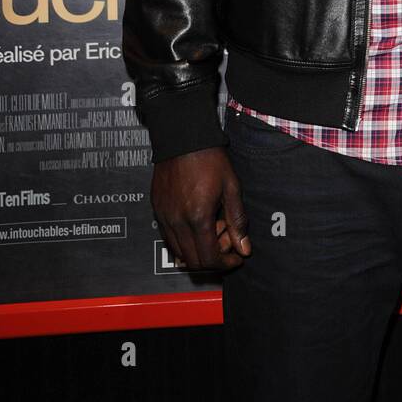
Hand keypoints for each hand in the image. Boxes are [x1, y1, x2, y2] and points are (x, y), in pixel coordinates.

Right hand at [151, 147, 250, 272]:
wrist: (183, 138)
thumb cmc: (209, 159)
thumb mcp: (231, 188)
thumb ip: (237, 221)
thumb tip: (243, 247)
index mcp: (198, 217)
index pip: (209, 258)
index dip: (225, 263)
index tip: (236, 256)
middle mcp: (177, 222)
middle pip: (193, 261)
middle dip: (213, 257)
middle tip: (226, 239)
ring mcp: (164, 217)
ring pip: (179, 252)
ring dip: (198, 249)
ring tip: (213, 227)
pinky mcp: (157, 210)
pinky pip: (169, 237)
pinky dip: (185, 239)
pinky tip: (198, 223)